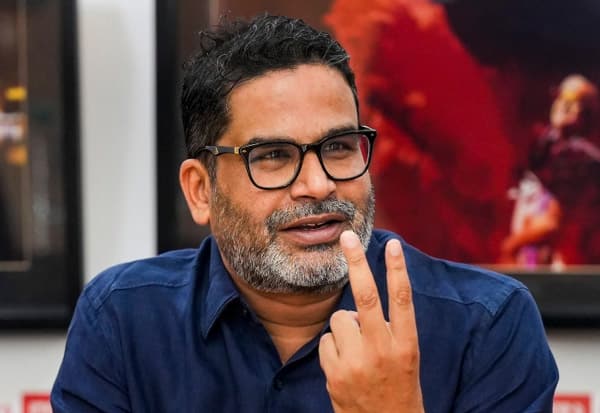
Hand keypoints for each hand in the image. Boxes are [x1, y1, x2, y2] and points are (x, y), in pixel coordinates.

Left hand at [319, 231, 423, 412]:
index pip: (403, 300)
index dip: (397, 270)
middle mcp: (383, 351)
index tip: (393, 245)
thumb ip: (388, 330)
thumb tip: (358, 305)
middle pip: (366, 297)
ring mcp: (357, 363)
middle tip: (345, 237)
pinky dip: (332, 348)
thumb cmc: (399, 389)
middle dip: (355, 263)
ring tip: (356, 352)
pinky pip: (325, 342)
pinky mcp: (335, 375)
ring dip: (344, 328)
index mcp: (407, 345)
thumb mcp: (406, 358)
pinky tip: (344, 366)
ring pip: (339, 320)